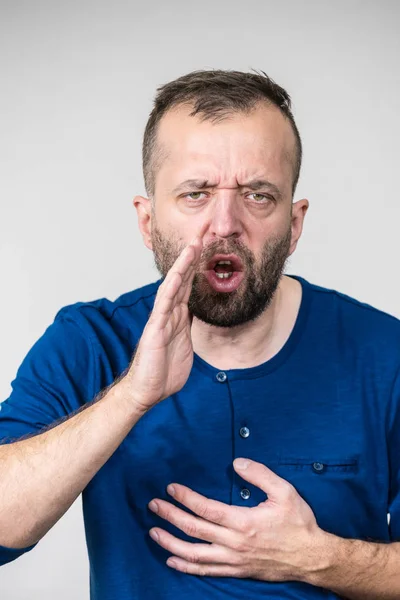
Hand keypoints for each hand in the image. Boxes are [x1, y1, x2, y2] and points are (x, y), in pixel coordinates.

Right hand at [125, 222, 207, 412]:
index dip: (196, 268)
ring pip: (173, 287)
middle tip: (200, 236)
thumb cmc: (163, 371)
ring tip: (192, 247)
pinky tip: (178, 274)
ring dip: (183, 266)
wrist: (147, 391)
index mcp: (177, 317)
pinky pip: (164, 305)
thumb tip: (196, 312)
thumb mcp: (184, 344)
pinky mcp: (155, 329)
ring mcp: (161, 319)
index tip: (206, 249)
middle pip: (181, 280)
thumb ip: (188, 326)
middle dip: (191, 259)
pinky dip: (171, 288)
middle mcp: (168, 314)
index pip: (187, 287)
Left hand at [148, 458, 323, 580]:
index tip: (171, 488)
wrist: (311, 558)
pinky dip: (186, 566)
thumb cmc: (299, 524)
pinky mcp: (236, 570)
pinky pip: (206, 571)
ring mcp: (233, 560)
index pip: (206, 508)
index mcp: (244, 522)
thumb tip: (237, 463)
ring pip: (194, 554)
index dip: (185, 498)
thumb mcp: (284, 492)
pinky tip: (172, 559)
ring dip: (171, 542)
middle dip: (170, 516)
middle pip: (194, 529)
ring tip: (154, 532)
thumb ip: (260, 474)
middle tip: (154, 505)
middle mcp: (234, 543)